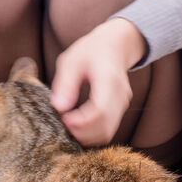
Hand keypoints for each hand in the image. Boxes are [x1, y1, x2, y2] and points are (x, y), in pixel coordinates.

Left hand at [49, 18, 145, 145]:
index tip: (64, 119)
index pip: (100, 111)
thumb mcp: (71, 60)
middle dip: (81, 132)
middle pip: (105, 126)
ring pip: (108, 132)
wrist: (115, 45)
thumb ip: (65, 83)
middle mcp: (120, 94)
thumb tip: (59, 107)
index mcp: (109, 79)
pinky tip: (78, 124)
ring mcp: (123, 103)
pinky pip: (108, 129)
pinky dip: (92, 133)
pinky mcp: (120, 110)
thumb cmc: (91, 51)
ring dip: (86, 135)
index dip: (81, 122)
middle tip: (63, 123)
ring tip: (69, 123)